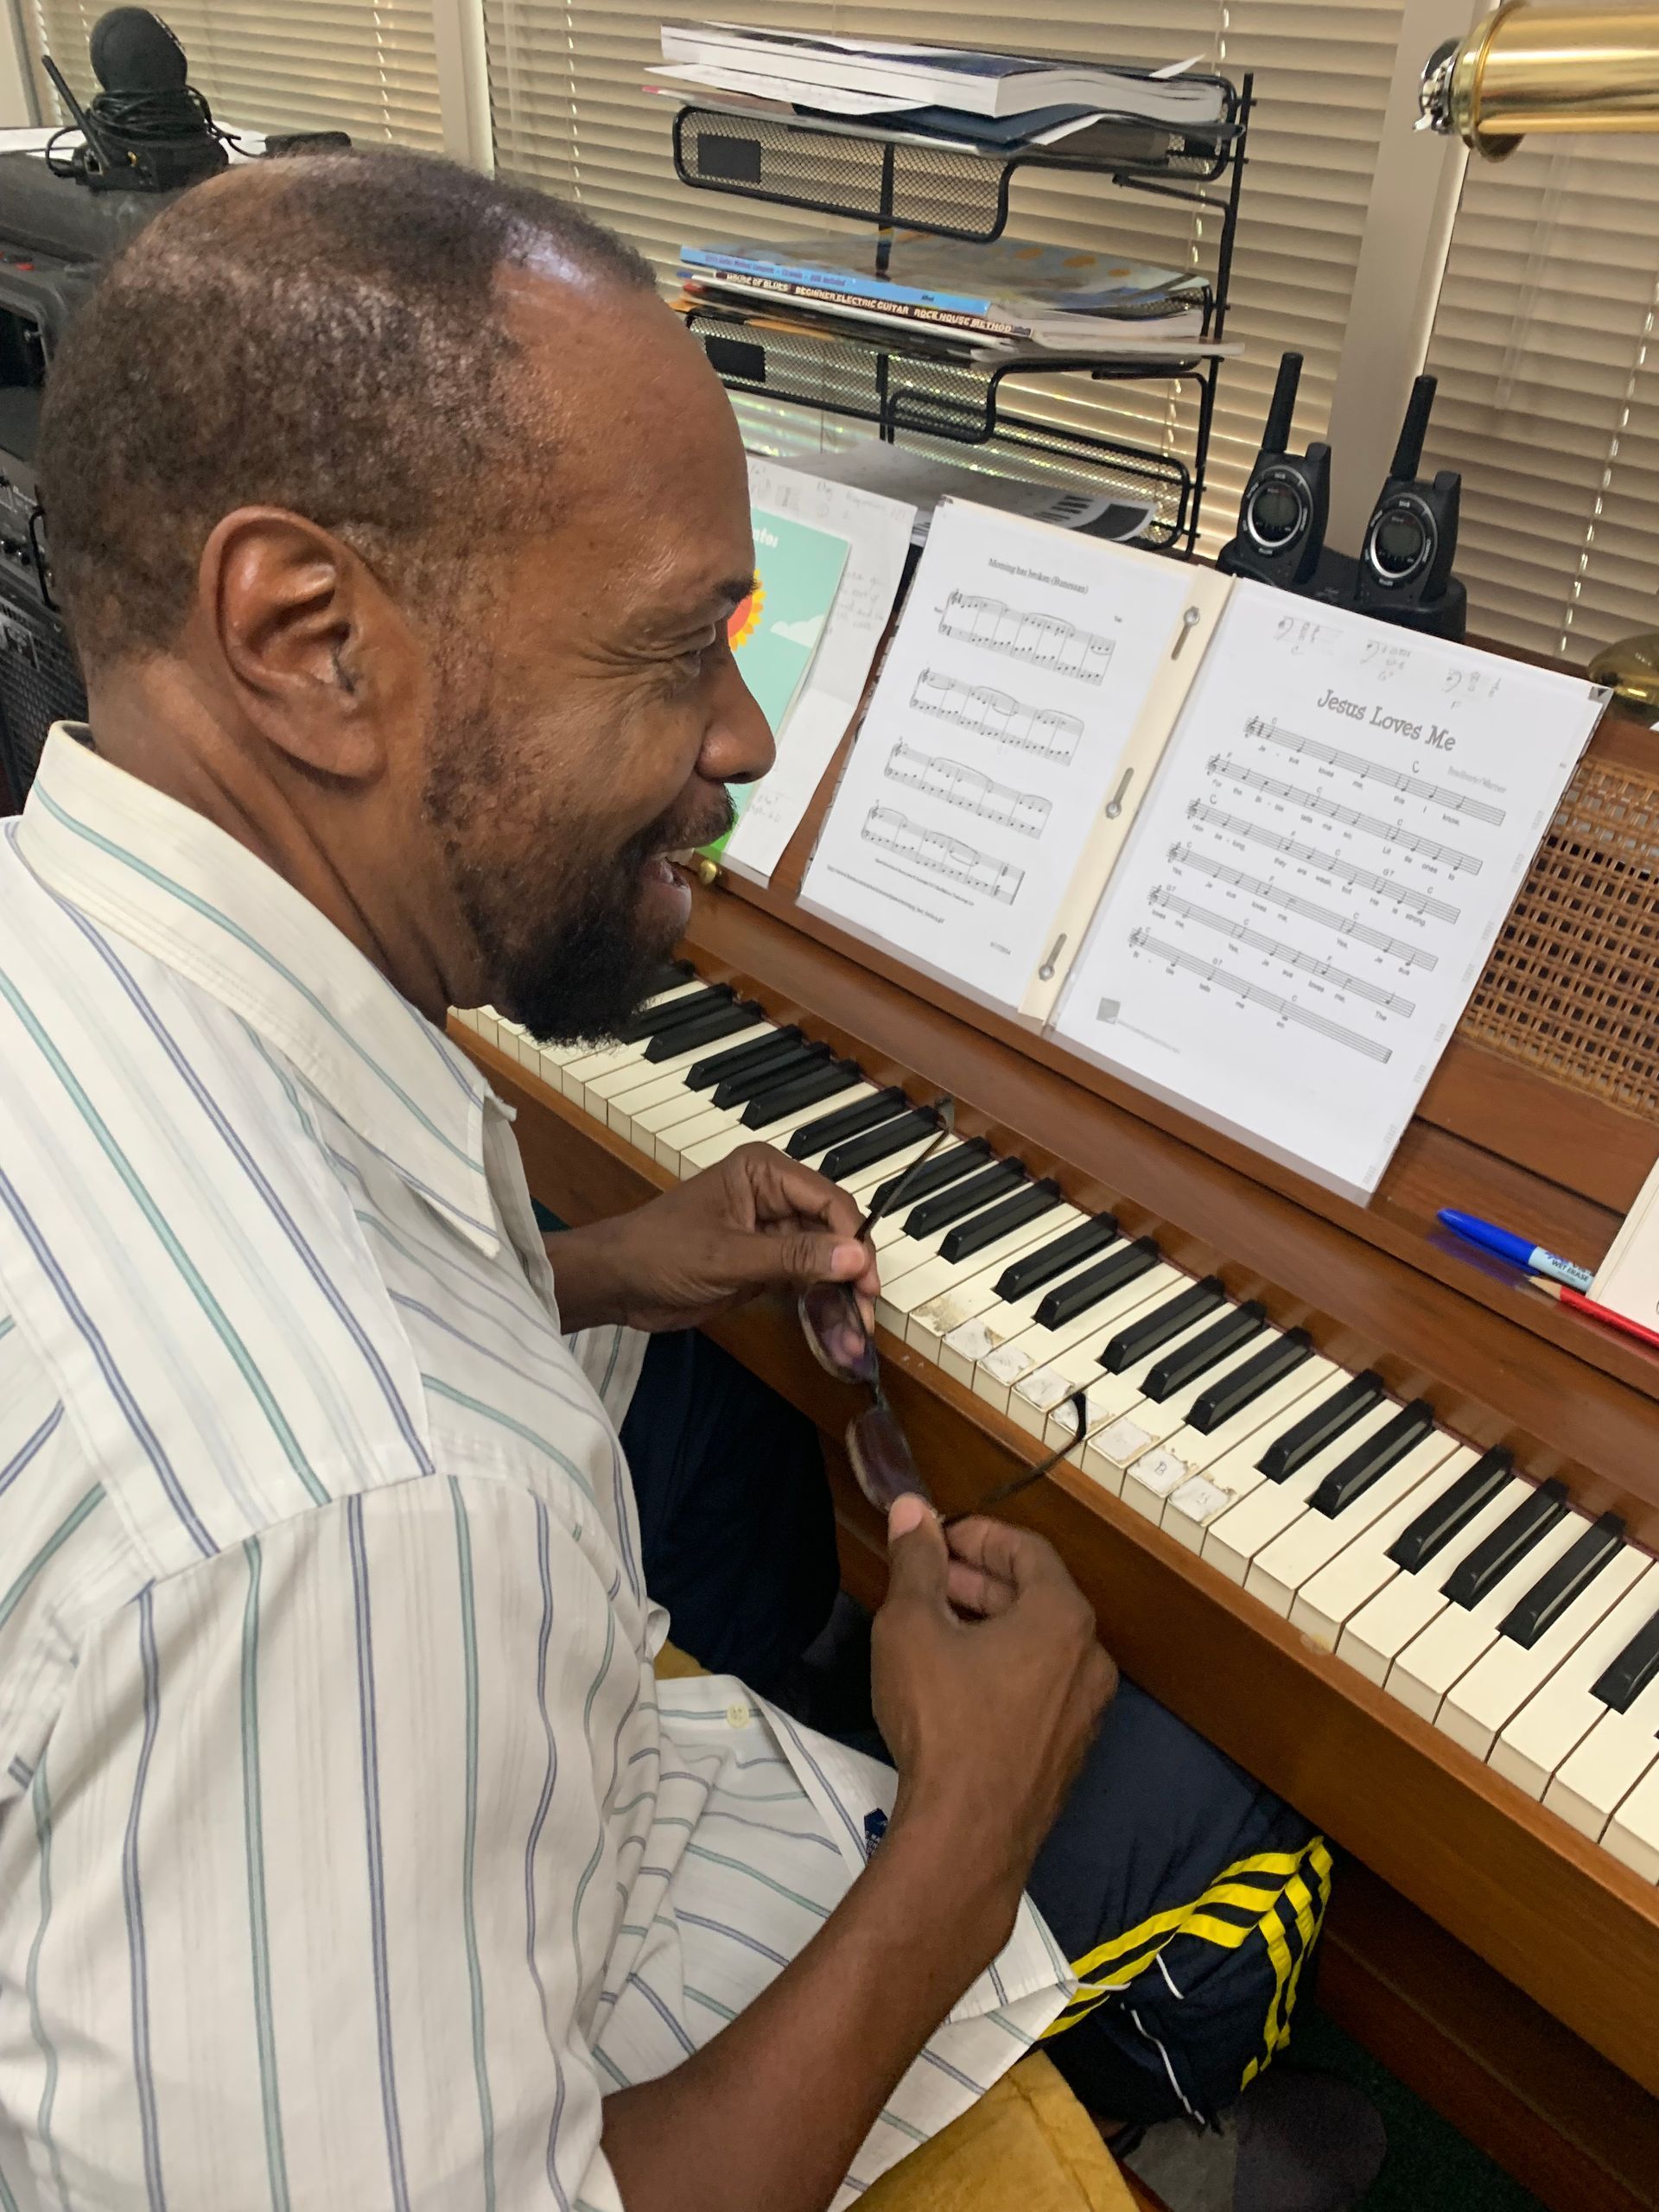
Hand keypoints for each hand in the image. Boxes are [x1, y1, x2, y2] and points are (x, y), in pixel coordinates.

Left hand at [547, 1142, 880, 1333]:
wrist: (617, 1284)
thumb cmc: (661, 1252)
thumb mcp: (729, 1256)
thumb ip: (794, 1257)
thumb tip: (856, 1256)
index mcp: (764, 1172)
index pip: (829, 1201)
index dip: (855, 1240)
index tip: (867, 1282)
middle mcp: (775, 1196)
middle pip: (834, 1232)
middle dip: (852, 1274)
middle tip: (866, 1315)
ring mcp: (772, 1233)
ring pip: (825, 1262)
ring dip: (840, 1297)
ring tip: (855, 1335)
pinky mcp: (766, 1265)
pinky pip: (805, 1284)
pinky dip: (820, 1307)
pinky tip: (836, 1334)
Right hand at [872, 1501, 1116, 1953]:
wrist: (966, 1835)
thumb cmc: (941, 1719)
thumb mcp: (913, 1627)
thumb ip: (915, 1561)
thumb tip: (911, 1509)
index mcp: (1063, 1617)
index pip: (1027, 1549)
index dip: (978, 1535)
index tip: (936, 1536)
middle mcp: (1090, 1658)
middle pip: (1037, 1595)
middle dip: (979, 1579)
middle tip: (928, 1577)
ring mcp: (1086, 1710)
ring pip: (1039, 1644)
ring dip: (990, 1623)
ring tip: (935, 1625)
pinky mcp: (1070, 1751)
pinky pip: (1041, 1687)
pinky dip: (1005, 1667)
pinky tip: (957, 1682)